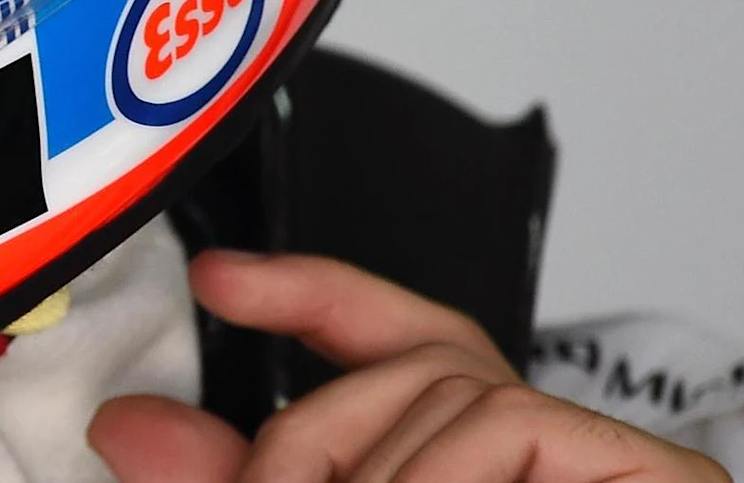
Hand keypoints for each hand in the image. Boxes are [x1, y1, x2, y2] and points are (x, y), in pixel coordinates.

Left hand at [88, 252, 730, 482]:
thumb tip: (128, 431)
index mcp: (475, 467)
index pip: (408, 340)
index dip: (314, 292)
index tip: (218, 280)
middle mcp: (547, 460)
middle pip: (419, 369)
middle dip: (312, 435)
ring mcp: (615, 472)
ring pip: (456, 402)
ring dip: (373, 475)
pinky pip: (513, 425)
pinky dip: (442, 476)